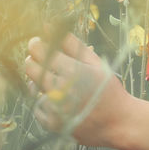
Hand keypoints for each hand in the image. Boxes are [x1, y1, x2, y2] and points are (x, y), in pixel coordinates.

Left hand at [23, 33, 131, 147]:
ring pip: (32, 87)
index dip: (36, 44)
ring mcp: (54, 109)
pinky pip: (37, 106)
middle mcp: (60, 90)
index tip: (38, 43)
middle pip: (30, 68)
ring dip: (38, 81)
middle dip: (34, 60)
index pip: (39, 51)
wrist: (118, 123)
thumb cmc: (108, 90)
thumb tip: (49, 26)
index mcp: (71, 71)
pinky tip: (57, 99)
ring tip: (54, 81)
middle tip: (44, 60)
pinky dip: (43, 100)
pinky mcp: (52, 123)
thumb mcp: (95, 63)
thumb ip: (71, 44)